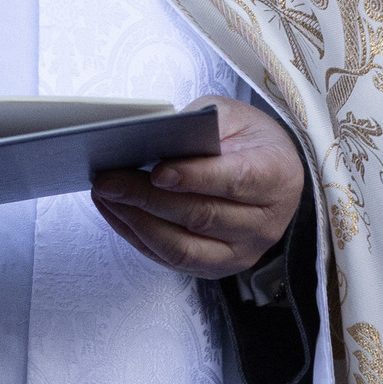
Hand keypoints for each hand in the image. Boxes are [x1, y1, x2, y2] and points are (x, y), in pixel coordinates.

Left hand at [90, 94, 303, 279]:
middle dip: (148, 198)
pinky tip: (115, 212)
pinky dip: (138, 236)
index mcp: (276, 176)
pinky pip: (172, 259)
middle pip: (201, 215)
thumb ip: (200, 125)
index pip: (235, 180)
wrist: (273, 173)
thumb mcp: (234, 116)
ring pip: (183, 246)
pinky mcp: (217, 267)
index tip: (157, 171)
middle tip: (109, 179)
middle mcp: (264, 222)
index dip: (194, 177)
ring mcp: (241, 251)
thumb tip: (153, 139)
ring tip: (105, 195)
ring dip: (137, 221)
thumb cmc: (250, 140)